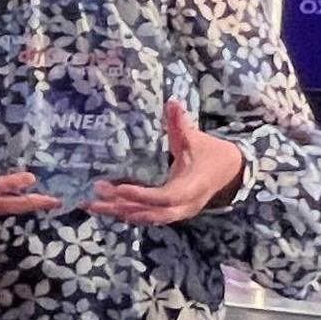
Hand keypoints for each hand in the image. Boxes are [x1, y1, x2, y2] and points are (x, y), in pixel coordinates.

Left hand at [87, 101, 245, 226]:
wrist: (229, 171)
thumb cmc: (209, 152)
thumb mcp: (196, 138)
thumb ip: (181, 124)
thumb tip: (172, 101)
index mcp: (191, 187)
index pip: (165, 196)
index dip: (142, 195)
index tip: (118, 188)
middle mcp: (184, 205)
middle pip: (151, 213)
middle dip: (122, 207)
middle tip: (93, 198)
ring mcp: (178, 212)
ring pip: (147, 218)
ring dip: (119, 213)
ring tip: (91, 205)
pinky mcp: (171, 213)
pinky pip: (147, 217)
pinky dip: (127, 213)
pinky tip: (105, 208)